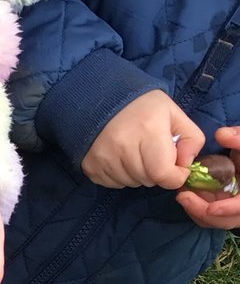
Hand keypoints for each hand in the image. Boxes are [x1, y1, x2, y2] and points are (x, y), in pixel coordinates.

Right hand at [82, 90, 204, 188]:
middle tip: (153, 154)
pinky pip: (113, 183)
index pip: (163, 174)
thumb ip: (192, 139)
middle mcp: (123, 148)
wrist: (102, 100)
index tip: (177, 167)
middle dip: (157, 172)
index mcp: (149, 132)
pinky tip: (120, 159)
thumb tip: (186, 165)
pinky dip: (121, 176)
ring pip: (131, 183)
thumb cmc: (142, 106)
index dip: (175, 177)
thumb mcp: (174, 114)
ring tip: (135, 154)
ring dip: (138, 174)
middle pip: (148, 180)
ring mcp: (104, 159)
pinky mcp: (90, 166)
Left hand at [177, 126, 239, 228]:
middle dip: (202, 212)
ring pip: (213, 220)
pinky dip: (195, 207)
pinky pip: (206, 214)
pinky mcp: (219, 207)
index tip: (211, 208)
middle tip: (183, 197)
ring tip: (182, 194)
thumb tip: (221, 135)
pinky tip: (185, 193)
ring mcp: (230, 208)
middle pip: (225, 221)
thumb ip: (239, 140)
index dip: (228, 209)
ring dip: (195, 210)